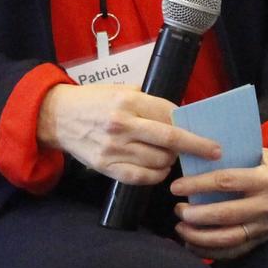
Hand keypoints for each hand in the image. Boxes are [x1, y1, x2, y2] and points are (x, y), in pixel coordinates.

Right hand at [37, 83, 221, 185]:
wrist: (56, 116)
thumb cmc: (92, 101)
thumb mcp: (119, 90)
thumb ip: (148, 101)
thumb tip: (179, 115)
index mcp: (127, 101)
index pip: (170, 115)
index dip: (191, 127)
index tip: (207, 136)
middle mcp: (121, 124)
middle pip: (170, 140)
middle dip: (197, 147)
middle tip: (212, 152)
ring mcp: (113, 148)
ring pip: (159, 161)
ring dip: (171, 161)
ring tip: (171, 157)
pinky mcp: (106, 166)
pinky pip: (141, 177)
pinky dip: (156, 176)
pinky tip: (159, 170)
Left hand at [172, 146, 267, 259]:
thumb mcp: (256, 152)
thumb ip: (228, 156)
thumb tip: (188, 155)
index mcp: (266, 179)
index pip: (226, 182)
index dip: (198, 185)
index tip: (175, 187)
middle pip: (227, 214)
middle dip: (197, 216)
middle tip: (178, 210)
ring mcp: (267, 225)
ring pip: (230, 238)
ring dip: (201, 237)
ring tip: (181, 228)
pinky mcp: (264, 238)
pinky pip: (236, 251)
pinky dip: (212, 251)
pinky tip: (192, 244)